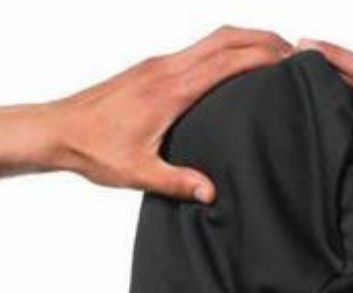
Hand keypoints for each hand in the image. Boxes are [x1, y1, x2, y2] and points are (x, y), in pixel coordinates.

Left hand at [53, 26, 292, 203]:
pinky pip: (197, 50)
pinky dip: (224, 51)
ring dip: (244, 41)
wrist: (58, 130)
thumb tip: (211, 193)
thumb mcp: (138, 174)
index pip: (228, 61)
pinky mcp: (152, 68)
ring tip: (272, 56)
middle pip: (226, 37)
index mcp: (170, 90)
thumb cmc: (94, 151)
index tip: (291, 63)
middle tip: (293, 52)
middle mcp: (166, 68)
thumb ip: (177, 183)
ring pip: (211, 39)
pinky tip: (233, 70)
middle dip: (263, 39)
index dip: (263, 57)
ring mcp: (158, 64)